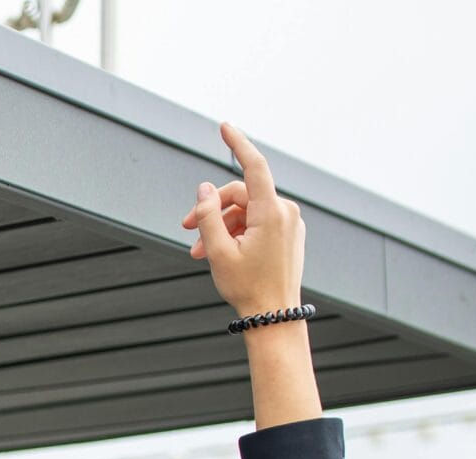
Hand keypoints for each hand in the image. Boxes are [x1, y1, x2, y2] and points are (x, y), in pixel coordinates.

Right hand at [182, 122, 305, 319]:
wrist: (275, 316)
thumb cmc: (247, 287)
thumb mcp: (218, 252)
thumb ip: (208, 216)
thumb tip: (204, 187)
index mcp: (272, 212)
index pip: (254, 166)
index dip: (237, 144)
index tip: (224, 126)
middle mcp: (285, 211)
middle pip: (241, 194)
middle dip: (212, 209)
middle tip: (185, 229)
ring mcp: (289, 222)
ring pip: (247, 210)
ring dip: (221, 225)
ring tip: (199, 252)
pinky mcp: (288, 233)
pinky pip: (258, 221)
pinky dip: (237, 231)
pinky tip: (220, 252)